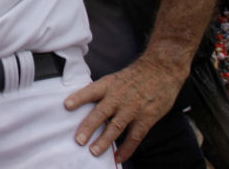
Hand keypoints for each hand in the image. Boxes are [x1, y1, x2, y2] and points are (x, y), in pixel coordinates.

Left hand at [64, 56, 184, 163]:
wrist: (161, 69)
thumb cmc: (135, 75)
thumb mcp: (115, 78)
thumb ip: (103, 92)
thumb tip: (86, 105)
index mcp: (109, 85)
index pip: (91, 91)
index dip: (79, 98)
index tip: (67, 105)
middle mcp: (118, 97)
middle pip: (101, 113)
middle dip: (89, 127)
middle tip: (79, 139)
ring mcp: (132, 109)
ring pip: (116, 127)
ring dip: (104, 141)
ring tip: (94, 151)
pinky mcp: (146, 118)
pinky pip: (135, 136)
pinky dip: (126, 149)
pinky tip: (119, 158)